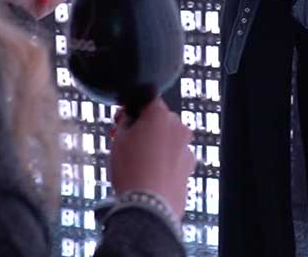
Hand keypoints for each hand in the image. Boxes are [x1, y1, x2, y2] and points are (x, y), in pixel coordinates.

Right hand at [109, 98, 196, 219]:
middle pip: (160, 120)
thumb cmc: (133, 173)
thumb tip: (129, 120)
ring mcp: (186, 148)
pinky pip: (175, 158)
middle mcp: (178, 128)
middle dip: (145, 128)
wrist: (149, 206)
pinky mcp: (189, 167)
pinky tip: (150, 173)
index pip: (147, 101)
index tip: (123, 120)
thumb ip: (125, 123)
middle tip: (128, 142)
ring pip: (169, 140)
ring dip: (156, 145)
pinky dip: (165, 162)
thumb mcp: (118, 140)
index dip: (132, 110)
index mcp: (160, 115)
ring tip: (138, 162)